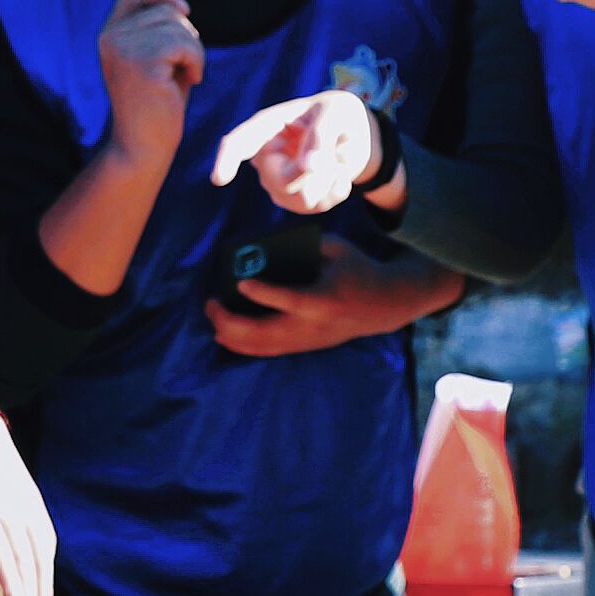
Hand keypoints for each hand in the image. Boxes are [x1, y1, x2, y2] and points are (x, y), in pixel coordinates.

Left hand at [0, 395, 54, 595]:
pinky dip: (47, 559)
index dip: (9, 575)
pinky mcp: (33, 500)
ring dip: (44, 581)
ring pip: (39, 548)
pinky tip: (45, 581)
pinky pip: (45, 534)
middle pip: (21, 554)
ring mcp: (23, 502)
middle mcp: (6, 505)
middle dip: (29, 590)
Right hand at [96, 0, 203, 159]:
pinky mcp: (140, 62)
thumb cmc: (156, 103)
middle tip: (184, 64)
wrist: (143, 147)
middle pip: (166, 7)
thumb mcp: (153, 54)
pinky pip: (185, 44)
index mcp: (109, 34)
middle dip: (187, 33)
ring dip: (194, 51)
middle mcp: (110, 37)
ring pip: (179, 25)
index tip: (183, 11)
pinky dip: (196, 62)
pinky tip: (191, 82)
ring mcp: (122, 48)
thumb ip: (151, 20)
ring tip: (185, 76)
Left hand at [203, 242, 463, 358]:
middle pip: (265, 332)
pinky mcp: (305, 347)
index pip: (289, 300)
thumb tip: (268, 246)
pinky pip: (269, 351)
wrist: (384, 305)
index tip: (240, 283)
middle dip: (232, 321)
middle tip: (211, 302)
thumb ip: (308, 244)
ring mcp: (307, 340)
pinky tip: (225, 334)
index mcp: (323, 299)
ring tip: (212, 316)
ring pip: (263, 346)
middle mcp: (312, 326)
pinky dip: (244, 345)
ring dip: (232, 335)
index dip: (263, 293)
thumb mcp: (339, 249)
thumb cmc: (358, 270)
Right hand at [207, 88, 388, 217]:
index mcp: (268, 126)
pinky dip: (339, 187)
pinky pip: (321, 205)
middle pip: (284, 181)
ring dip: (331, 177)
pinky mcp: (295, 200)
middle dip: (317, 172)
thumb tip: (310, 166)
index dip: (226, 160)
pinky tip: (337, 170)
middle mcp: (266, 157)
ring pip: (304, 198)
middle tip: (338, 150)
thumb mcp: (337, 110)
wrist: (352, 134)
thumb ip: (322, 134)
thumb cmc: (338, 114)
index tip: (220, 179)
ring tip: (336, 155)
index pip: (239, 143)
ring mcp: (278, 182)